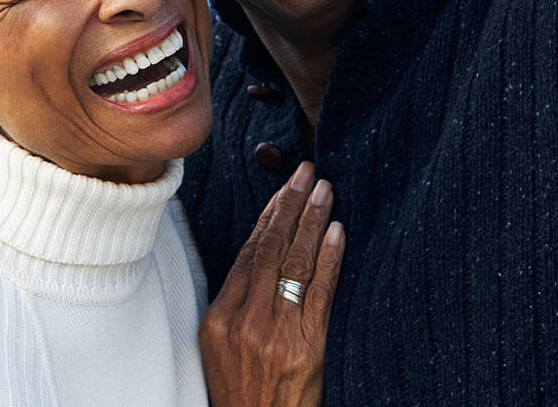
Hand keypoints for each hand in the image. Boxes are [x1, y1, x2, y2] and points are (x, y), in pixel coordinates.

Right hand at [199, 161, 344, 406]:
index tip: (285, 187)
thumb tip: (260, 250)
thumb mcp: (221, 347)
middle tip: (307, 173)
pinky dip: (329, 259)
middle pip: (269, 248)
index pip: (248, 251)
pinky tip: (337, 232)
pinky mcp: (307, 349)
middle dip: (290, 205)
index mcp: (219, 318)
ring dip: (312, 222)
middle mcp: (245, 322)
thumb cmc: (243, 391)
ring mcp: (275, 335)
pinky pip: (320, 293)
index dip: (269, 214)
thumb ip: (236, 301)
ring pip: (294, 263)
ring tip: (325, 191)